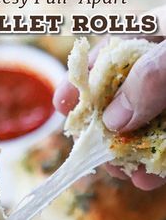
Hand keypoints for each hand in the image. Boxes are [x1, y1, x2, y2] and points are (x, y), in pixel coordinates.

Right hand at [53, 33, 165, 189]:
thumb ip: (148, 78)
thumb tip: (112, 120)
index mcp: (148, 42)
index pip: (103, 59)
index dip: (79, 83)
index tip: (62, 106)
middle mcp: (149, 76)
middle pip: (113, 102)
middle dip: (100, 130)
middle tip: (92, 151)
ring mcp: (160, 105)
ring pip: (134, 130)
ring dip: (124, 154)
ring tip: (121, 171)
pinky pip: (157, 148)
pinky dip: (151, 164)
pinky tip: (147, 177)